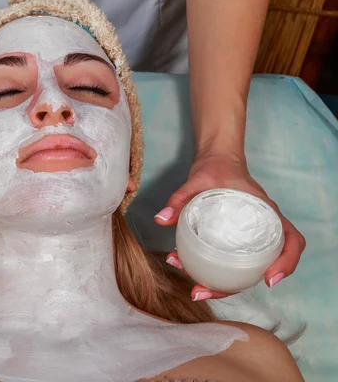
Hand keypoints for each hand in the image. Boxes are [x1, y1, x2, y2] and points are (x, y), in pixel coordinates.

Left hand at [154, 153, 305, 300]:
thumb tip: (161, 219)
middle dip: (238, 287)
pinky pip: (228, 263)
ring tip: (195, 289)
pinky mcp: (232, 241)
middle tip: (206, 292)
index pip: (292, 240)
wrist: (215, 162)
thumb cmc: (216, 169)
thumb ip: (180, 198)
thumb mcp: (197, 180)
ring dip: (221, 286)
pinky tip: (189, 272)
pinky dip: (212, 273)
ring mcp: (247, 237)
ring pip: (243, 270)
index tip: (269, 279)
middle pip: (264, 266)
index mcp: (267, 213)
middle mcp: (262, 229)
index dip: (287, 262)